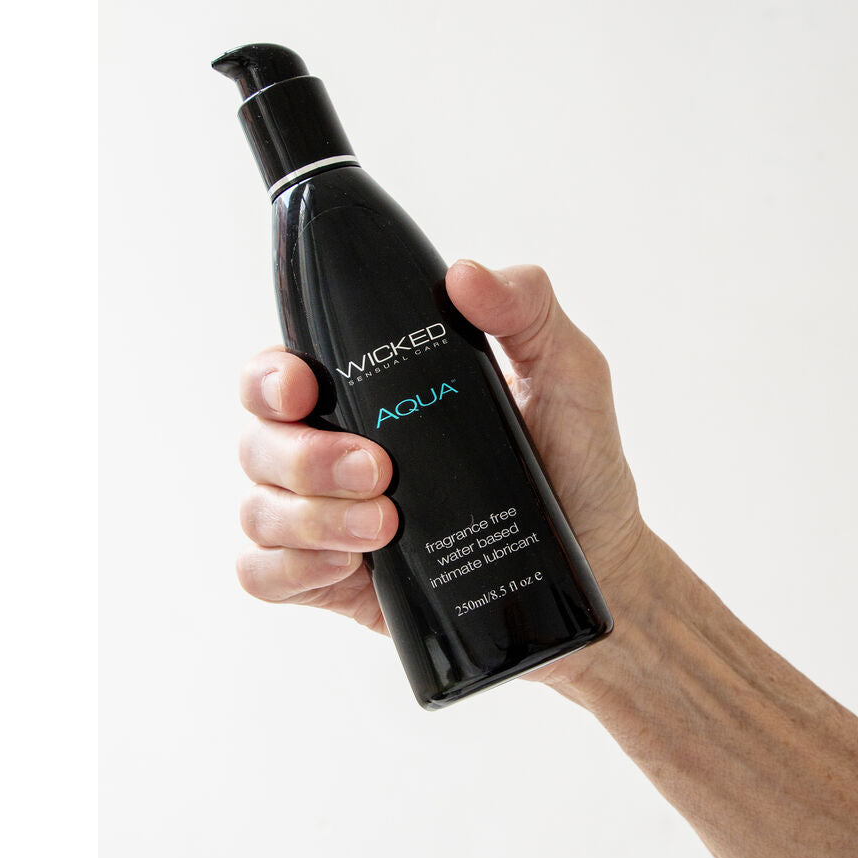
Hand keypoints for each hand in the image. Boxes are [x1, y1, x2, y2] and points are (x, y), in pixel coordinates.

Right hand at [236, 259, 651, 690]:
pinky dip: (291, 571)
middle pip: (259, 442)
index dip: (271, 377)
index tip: (304, 388)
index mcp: (375, 392)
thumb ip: (527, 310)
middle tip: (378, 470)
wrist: (597, 567)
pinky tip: (348, 566)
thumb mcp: (569, 376)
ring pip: (259, 512)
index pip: (284, 372)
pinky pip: (265, 576)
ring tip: (386, 526)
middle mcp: (338, 448)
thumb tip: (465, 276)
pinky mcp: (336, 581)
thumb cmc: (577, 467)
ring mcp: (332, 518)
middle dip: (304, 458)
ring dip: (310, 519)